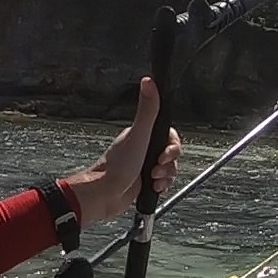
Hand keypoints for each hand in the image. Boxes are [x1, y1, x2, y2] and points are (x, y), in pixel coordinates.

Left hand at [65, 76, 183, 227]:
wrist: (105, 196)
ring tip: (153, 179)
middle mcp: (142, 149)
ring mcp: (143, 166)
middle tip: (156, 168)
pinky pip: (162, 182)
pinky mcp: (143, 182)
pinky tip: (154, 188)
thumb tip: (150, 82)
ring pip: (168, 169)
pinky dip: (161, 186)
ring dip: (166, 176)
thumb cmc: (117, 167)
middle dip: (169, 164)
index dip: (172, 146)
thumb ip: (147, 110)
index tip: (166, 153)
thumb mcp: (138, 135)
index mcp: (141, 135)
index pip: (168, 136)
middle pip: (171, 153)